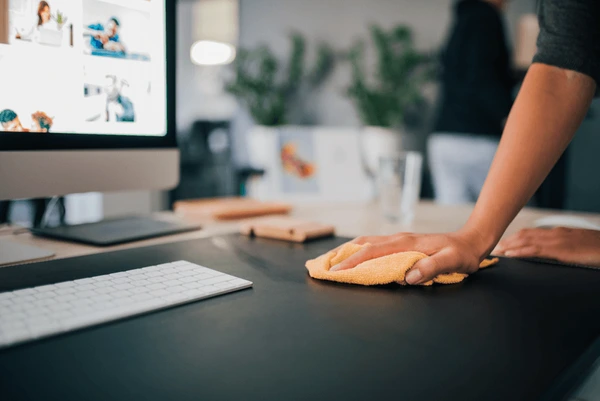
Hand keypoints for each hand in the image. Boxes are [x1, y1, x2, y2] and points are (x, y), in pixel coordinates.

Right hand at [328, 230, 489, 284]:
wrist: (471, 241)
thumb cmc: (462, 254)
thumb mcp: (452, 262)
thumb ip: (431, 268)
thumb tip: (407, 277)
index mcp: (405, 244)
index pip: (371, 253)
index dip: (351, 263)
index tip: (334, 273)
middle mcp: (398, 239)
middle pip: (362, 244)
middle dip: (340, 255)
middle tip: (321, 266)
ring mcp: (398, 240)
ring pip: (366, 242)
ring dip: (347, 251)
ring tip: (330, 261)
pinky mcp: (400, 243)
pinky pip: (374, 245)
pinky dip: (358, 250)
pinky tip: (353, 256)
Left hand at [494, 227, 599, 266]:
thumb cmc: (597, 248)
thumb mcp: (577, 245)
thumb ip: (563, 246)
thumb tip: (552, 252)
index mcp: (558, 232)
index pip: (531, 233)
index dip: (515, 237)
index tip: (503, 243)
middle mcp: (554, 233)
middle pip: (524, 235)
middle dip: (507, 240)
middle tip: (494, 247)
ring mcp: (556, 240)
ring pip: (526, 240)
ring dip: (509, 245)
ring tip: (497, 251)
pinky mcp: (559, 250)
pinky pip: (535, 250)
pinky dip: (520, 252)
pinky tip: (511, 255)